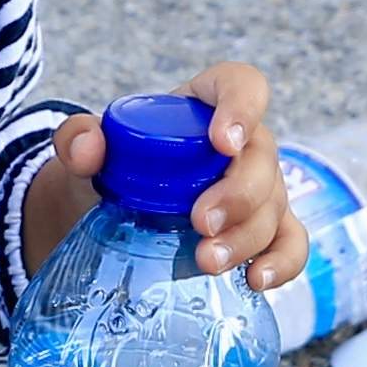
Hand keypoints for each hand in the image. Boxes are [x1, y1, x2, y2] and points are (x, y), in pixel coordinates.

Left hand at [36, 63, 313, 292]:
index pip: (242, 86)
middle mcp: (243, 145)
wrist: (108, 215)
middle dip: (239, 194)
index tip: (222, 143)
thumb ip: (77, 138)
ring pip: (274, 205)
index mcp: (206, 105)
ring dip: (246, 236)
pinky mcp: (264, 230)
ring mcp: (259, 189)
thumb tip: (86, 149)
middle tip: (201, 222)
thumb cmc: (110, 168)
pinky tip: (256, 280)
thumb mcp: (86, 149)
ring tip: (206, 261)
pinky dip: (281, 262)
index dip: (242, 109)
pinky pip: (289, 243)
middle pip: (263, 158)